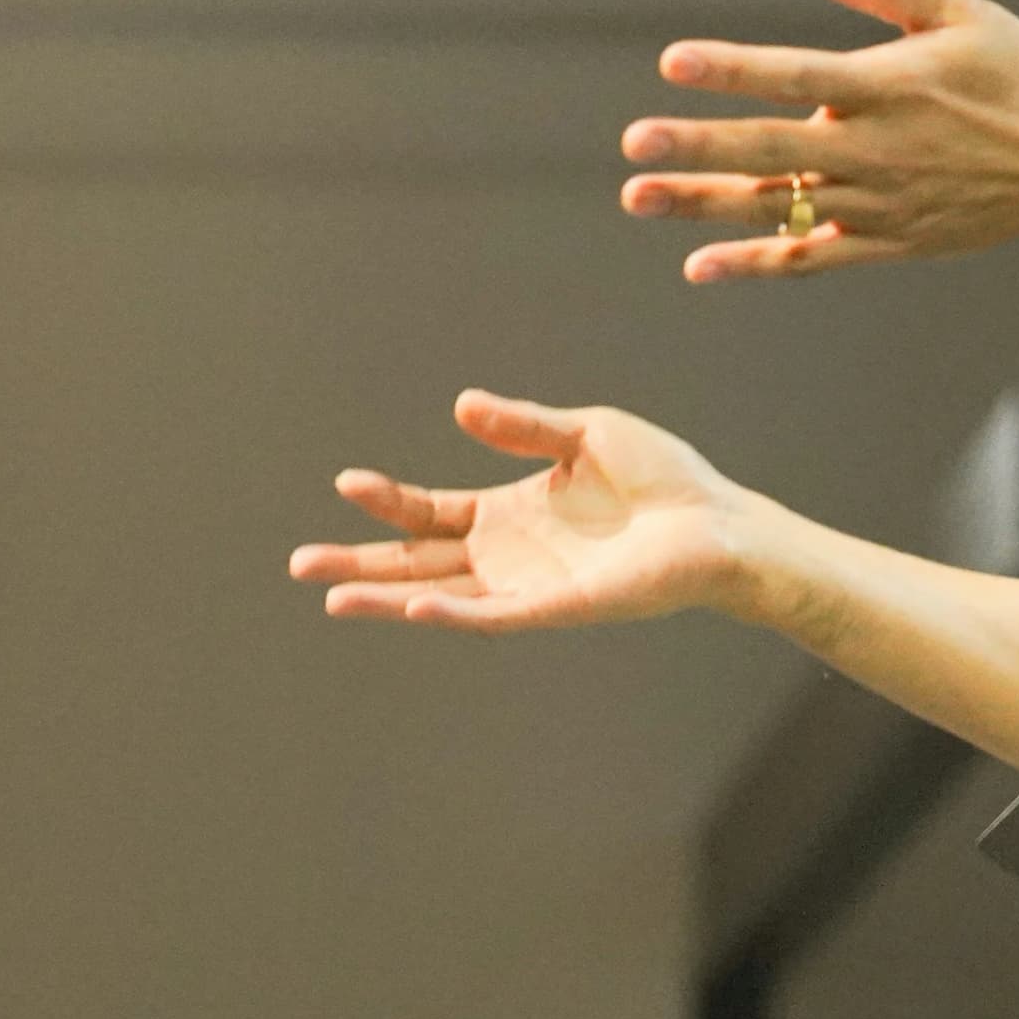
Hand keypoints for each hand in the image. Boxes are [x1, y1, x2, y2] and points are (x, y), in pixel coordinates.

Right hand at [291, 391, 770, 630]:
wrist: (717, 521)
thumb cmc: (662, 477)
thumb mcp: (585, 432)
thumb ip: (523, 425)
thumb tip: (461, 405)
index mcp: (511, 512)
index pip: (431, 512)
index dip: (389, 500)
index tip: (347, 483)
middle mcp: (510, 554)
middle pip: (418, 560)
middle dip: (360, 564)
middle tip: (301, 566)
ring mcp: (529, 584)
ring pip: (442, 594)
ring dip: (387, 597)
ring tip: (331, 597)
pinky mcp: (557, 606)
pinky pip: (493, 613)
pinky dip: (452, 610)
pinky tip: (413, 604)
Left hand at [619, 0, 1018, 282]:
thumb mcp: (963, 13)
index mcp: (892, 86)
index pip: (796, 77)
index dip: (733, 70)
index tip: (675, 63)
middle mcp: (878, 150)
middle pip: (771, 149)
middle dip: (697, 145)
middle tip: (634, 142)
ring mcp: (880, 203)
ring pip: (777, 206)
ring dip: (704, 203)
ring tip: (638, 195)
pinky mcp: (889, 242)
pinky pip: (812, 257)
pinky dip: (756, 263)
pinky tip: (700, 265)